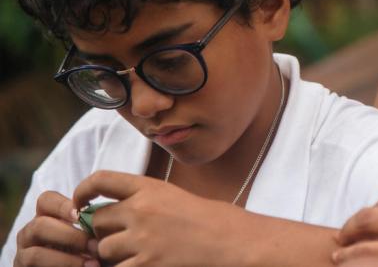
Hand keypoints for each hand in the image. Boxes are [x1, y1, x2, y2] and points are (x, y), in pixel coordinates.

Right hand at [14, 190, 97, 266]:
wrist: (75, 266)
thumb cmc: (89, 249)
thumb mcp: (90, 234)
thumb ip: (92, 225)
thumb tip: (109, 218)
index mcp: (46, 216)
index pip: (46, 200)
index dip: (63, 206)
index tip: (81, 215)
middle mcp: (30, 233)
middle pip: (40, 225)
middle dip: (70, 236)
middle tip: (96, 245)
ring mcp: (24, 254)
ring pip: (36, 253)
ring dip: (67, 259)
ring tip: (93, 263)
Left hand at [72, 170, 252, 266]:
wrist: (235, 242)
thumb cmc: (211, 222)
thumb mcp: (175, 199)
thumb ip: (142, 203)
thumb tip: (104, 217)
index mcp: (150, 188)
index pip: (101, 179)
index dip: (83, 191)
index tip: (81, 205)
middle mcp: (141, 210)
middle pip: (98, 220)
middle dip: (105, 233)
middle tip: (125, 241)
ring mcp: (142, 240)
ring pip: (104, 250)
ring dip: (115, 257)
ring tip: (144, 255)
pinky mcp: (146, 266)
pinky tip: (149, 264)